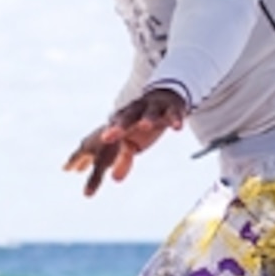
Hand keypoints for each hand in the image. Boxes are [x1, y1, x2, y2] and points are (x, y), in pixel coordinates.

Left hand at [62, 87, 188, 195]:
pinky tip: (177, 128)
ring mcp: (152, 108)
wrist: (164, 97)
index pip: (110, 132)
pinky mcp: (170, 108)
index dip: (105, 139)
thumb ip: (123, 159)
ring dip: (147, 118)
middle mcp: (134, 112)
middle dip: (118, 127)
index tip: (97, 148)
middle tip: (106, 137)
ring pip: (149, 112)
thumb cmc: (141, 123)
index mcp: (120, 120)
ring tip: (145, 125)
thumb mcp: (132, 142)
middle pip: (125, 118)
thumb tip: (115, 178)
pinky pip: (173, 113)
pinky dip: (175, 118)